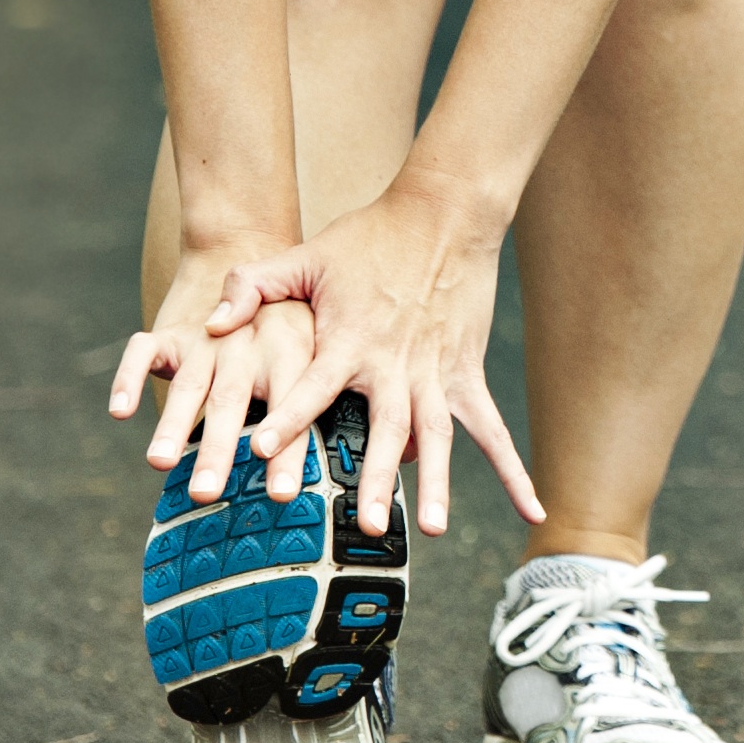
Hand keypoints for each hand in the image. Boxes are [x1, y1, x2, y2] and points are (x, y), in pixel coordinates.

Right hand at [108, 247, 316, 509]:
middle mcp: (245, 347)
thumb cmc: (290, 317)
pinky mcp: (169, 333)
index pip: (291, 405)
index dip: (287, 447)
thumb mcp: (313, 342)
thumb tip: (330, 470)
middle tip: (208, 494)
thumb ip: (317, 394)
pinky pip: (144, 352)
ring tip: (159, 462)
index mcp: (289, 353)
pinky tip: (119, 410)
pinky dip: (129, 377)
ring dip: (171, 423)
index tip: (284, 490)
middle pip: (230, 401)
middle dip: (218, 449)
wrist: (247, 243)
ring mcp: (204, 339)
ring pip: (188, 383)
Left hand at [208, 172, 543, 537]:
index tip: (263, 450)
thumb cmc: (369, 236)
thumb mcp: (304, 255)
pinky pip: (491, 429)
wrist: (445, 213)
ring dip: (437, 482)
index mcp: (351, 338)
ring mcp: (437, 371)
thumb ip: (252, 286)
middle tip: (365, 523)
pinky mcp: (466, 373)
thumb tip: (212, 324)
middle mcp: (396, 362)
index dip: (288, 415)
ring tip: (434, 529)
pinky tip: (531, 509)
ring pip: (437, 435)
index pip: (313, 384)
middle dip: (376, 476)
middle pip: (386, 427)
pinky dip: (513, 470)